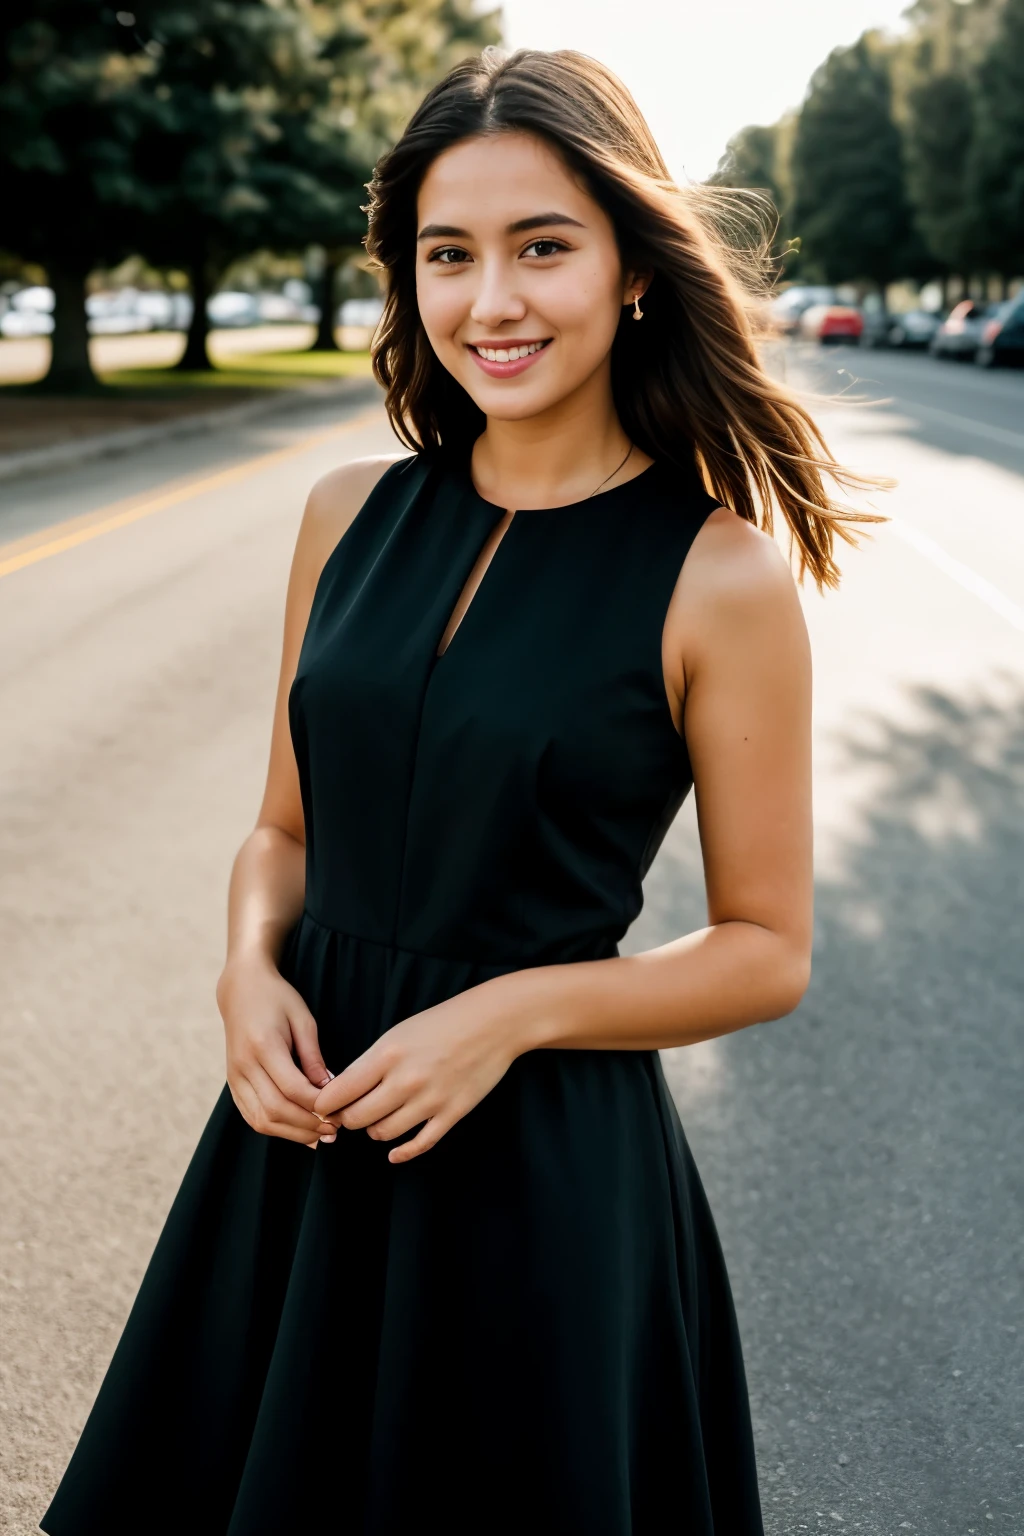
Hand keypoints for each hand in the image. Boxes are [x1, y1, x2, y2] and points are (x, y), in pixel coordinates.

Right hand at [217, 953, 337, 1149]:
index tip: (340, 1112)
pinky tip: (296, 1130)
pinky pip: (250, 1115)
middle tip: (333, 1131)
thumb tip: (329, 1089)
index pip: (292, 1088)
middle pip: (275, 1109)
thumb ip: (314, 1057)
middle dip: (307, 1125)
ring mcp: (234, 1076)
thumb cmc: (277, 999)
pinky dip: (274, 1127)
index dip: (317, 1105)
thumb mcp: (303, 1019)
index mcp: (263, 1045)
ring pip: (260, 1119)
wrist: (241, 989)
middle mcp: (244, 1064)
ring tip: (318, 1137)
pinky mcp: (232, 1082)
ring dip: (291, 1133)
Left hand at [312, 974, 531, 1162]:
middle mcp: (405, 1080)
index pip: (338, 1093)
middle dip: (347, 1119)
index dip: (325, 1104)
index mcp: (386, 1055)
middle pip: (356, 1118)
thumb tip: (341, 1093)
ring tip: (379, 1118)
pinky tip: (394, 1153)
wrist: (492, 1022)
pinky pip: (419, 1145)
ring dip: (375, 1130)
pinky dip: (402, 1153)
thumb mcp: (398, 1033)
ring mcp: (430, 1100)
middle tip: (349, 1114)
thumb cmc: (441, 1023)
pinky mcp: (452, 1113)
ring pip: (383, 1134)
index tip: (324, 1106)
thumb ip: (369, 1063)